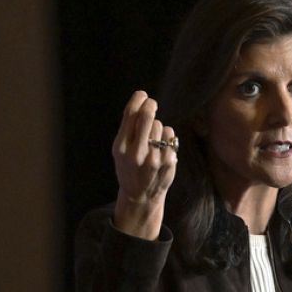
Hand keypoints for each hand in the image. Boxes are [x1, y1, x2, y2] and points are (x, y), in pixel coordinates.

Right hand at [112, 91, 177, 238]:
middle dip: (150, 105)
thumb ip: (128, 130)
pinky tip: (162, 146)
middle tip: (151, 104)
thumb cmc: (129, 168)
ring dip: (158, 127)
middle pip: (147, 116)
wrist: (140, 196)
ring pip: (160, 125)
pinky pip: (171, 136)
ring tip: (153, 139)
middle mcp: (137, 153)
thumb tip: (141, 102)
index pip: (130, 116)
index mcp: (121, 148)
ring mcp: (154, 157)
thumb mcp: (120, 152)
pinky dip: (167, 137)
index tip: (142, 95)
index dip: (137, 100)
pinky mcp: (168, 160)